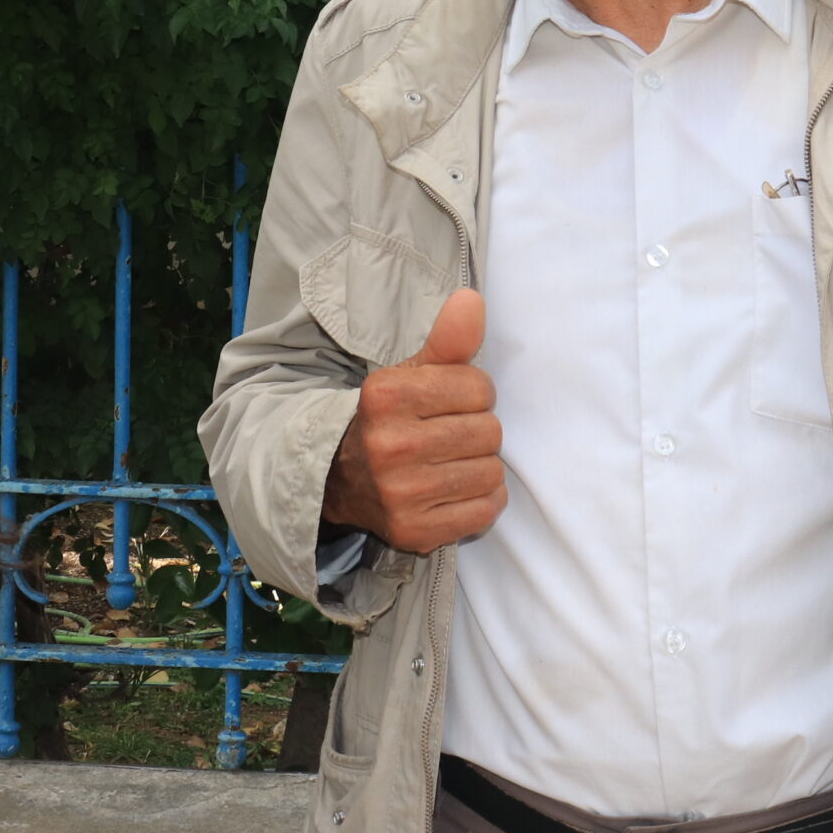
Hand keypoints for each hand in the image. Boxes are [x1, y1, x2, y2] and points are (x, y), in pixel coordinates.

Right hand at [321, 290, 503, 554]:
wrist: (340, 478)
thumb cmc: (389, 418)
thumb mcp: (410, 373)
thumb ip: (446, 340)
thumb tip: (472, 300)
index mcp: (386, 396)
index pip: (479, 388)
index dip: (474, 394)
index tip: (450, 403)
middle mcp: (389, 445)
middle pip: (489, 431)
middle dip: (478, 430)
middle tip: (450, 435)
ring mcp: (401, 494)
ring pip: (491, 472)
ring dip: (481, 467)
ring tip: (451, 463)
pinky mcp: (415, 532)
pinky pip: (486, 510)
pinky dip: (481, 500)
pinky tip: (455, 490)